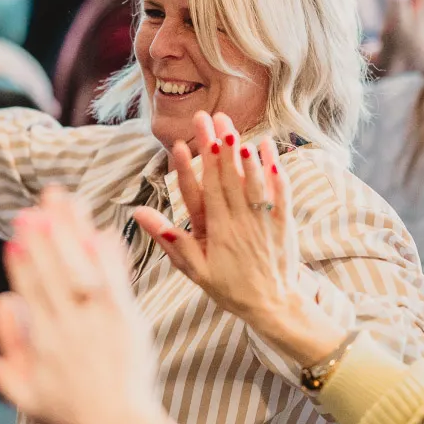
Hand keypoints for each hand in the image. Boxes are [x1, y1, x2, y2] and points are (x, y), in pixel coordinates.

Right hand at [0, 189, 180, 423]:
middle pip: (53, 270)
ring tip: (65, 202)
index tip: (16, 235)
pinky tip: (102, 231)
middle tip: (37, 204)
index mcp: (43, 342)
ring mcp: (99, 320)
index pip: (29, 292)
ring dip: (72, 232)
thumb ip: (6, 377)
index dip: (22, 262)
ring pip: (81, 267)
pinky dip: (109, 255)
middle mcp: (69, 325)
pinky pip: (116, 280)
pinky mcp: (127, 319)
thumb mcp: (30, 402)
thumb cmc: (75, 418)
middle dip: (44, 234)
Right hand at [132, 112, 302, 327]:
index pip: (209, 188)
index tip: (196, 138)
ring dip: (244, 151)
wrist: (273, 305)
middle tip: (213, 117)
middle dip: (220, 145)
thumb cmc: (229, 288)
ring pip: (254, 179)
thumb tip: (139, 215)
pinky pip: (280, 190)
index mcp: (218, 230)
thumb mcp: (195, 270)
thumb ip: (171, 241)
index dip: (203, 163)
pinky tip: (267, 147)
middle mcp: (241, 220)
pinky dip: (274, 167)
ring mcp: (264, 219)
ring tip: (235, 127)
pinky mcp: (283, 221)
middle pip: (229, 176)